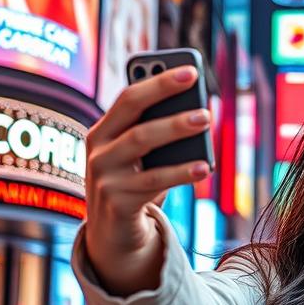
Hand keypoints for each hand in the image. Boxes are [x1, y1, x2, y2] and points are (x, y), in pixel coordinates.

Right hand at [84, 66, 211, 296]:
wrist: (112, 234)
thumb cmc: (134, 185)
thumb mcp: (140, 158)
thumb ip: (158, 135)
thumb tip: (198, 114)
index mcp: (103, 131)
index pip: (129, 97)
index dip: (159, 81)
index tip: (190, 71)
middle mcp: (98, 149)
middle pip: (134, 114)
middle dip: (166, 97)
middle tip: (200, 88)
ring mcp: (104, 175)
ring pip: (142, 142)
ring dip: (176, 128)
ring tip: (206, 120)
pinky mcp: (116, 201)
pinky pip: (153, 181)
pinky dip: (181, 172)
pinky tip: (204, 166)